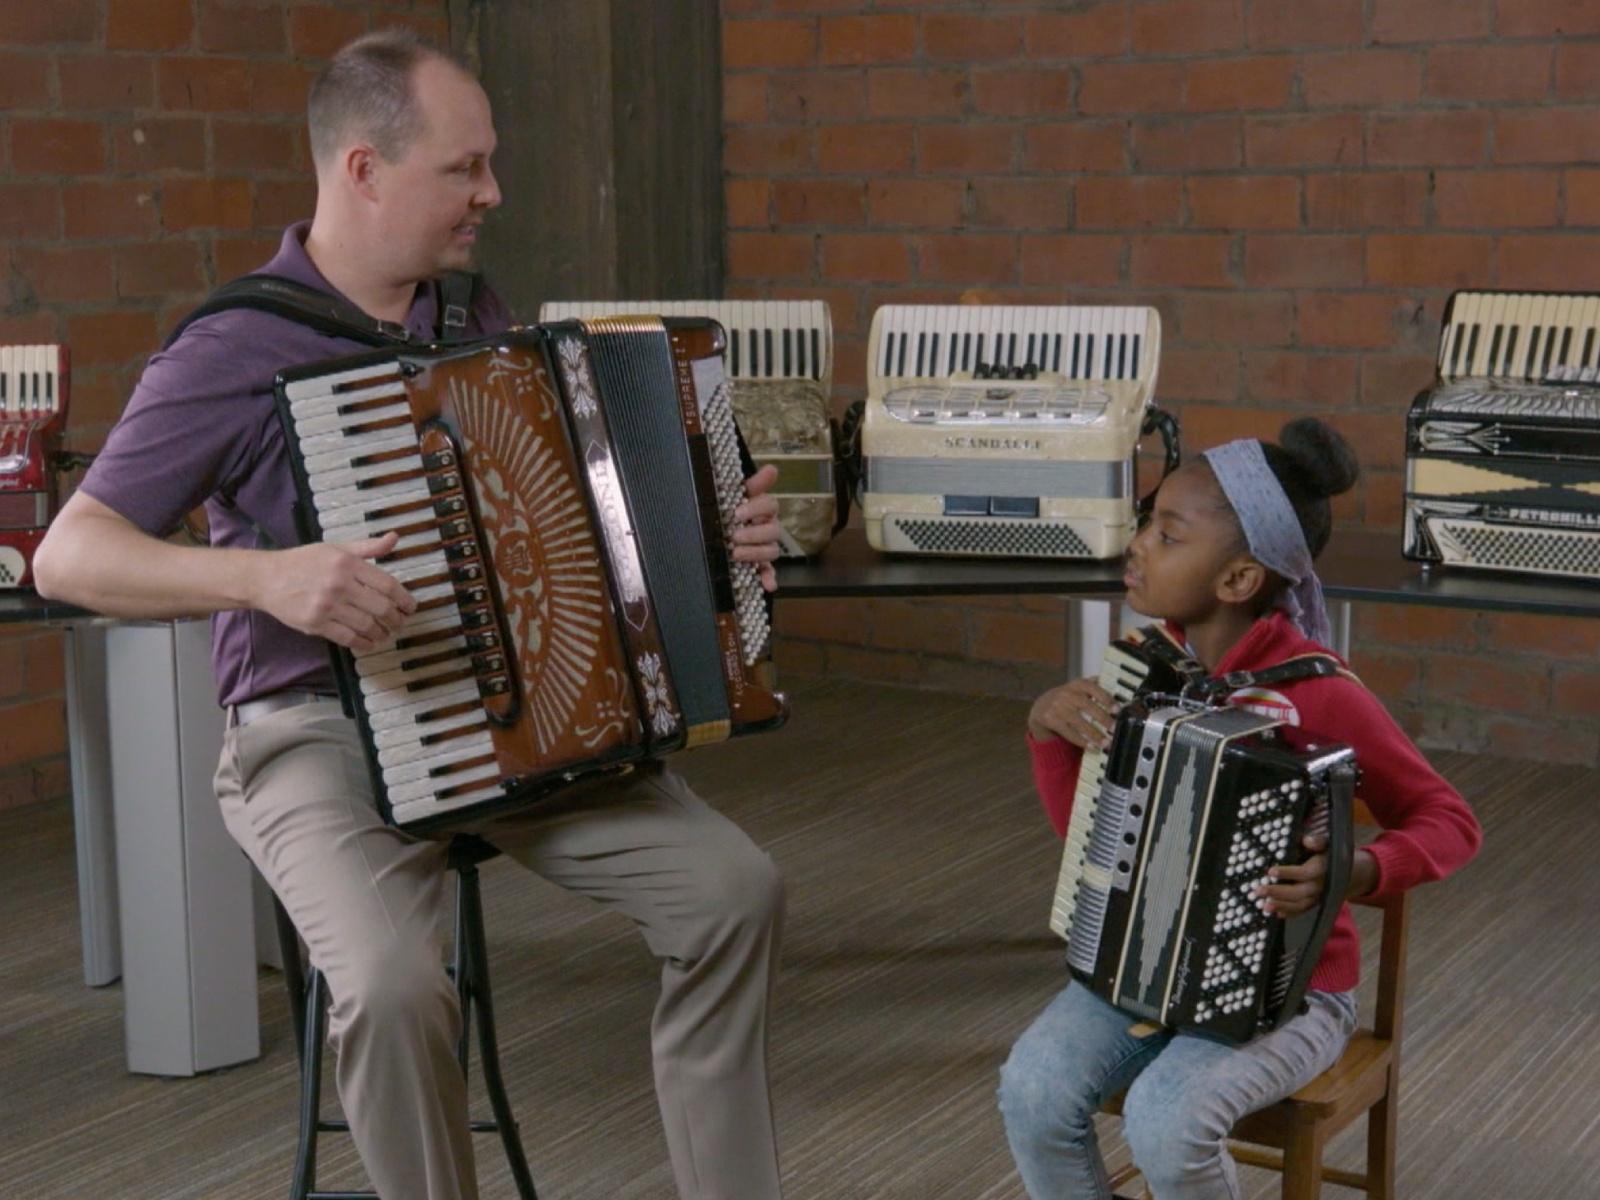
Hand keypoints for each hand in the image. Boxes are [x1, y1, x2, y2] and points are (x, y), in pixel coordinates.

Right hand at [254, 531, 416, 652]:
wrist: (266, 578)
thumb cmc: (304, 561)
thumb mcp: (336, 548)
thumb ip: (367, 547)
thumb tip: (395, 538)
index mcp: (348, 563)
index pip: (387, 585)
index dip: (404, 599)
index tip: (411, 607)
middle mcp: (339, 584)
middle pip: (381, 608)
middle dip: (396, 619)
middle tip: (400, 624)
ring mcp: (327, 606)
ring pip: (367, 625)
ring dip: (382, 633)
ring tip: (387, 633)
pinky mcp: (315, 624)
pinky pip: (348, 638)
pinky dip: (364, 643)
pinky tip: (370, 642)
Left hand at [732, 463, 781, 592]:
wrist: (720, 528)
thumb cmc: (731, 509)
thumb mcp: (737, 494)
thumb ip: (754, 484)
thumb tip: (772, 469)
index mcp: (763, 510)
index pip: (770, 505)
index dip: (756, 508)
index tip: (738, 513)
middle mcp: (768, 528)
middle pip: (773, 531)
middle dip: (754, 534)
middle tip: (734, 536)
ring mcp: (766, 547)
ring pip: (772, 551)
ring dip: (756, 553)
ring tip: (735, 554)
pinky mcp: (761, 565)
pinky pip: (770, 572)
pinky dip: (769, 579)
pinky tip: (769, 585)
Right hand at [1027, 676, 1118, 748]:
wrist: (1041, 706)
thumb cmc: (1066, 698)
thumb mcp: (1078, 687)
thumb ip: (1095, 686)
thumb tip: (1118, 687)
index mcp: (1077, 684)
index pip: (1092, 688)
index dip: (1105, 698)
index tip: (1117, 709)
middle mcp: (1066, 694)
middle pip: (1085, 705)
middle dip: (1102, 717)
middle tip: (1115, 728)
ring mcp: (1057, 708)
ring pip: (1077, 722)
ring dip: (1093, 734)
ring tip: (1106, 743)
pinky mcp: (1051, 721)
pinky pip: (1068, 733)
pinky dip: (1081, 741)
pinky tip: (1092, 747)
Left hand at [1258, 833, 1326, 917]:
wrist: (1351, 873)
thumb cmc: (1330, 855)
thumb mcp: (1327, 844)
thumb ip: (1317, 841)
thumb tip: (1307, 840)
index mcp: (1322, 869)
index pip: (1305, 873)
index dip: (1288, 872)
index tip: (1271, 871)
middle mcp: (1321, 885)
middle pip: (1299, 892)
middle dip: (1278, 892)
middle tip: (1259, 890)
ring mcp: (1318, 897)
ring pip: (1300, 905)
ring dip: (1281, 906)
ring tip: (1264, 905)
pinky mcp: (1316, 904)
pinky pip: (1303, 911)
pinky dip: (1290, 914)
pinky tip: (1276, 913)